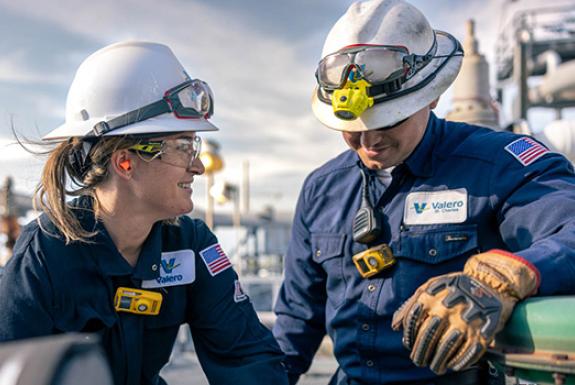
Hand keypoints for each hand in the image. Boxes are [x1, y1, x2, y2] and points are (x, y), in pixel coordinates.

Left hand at [391, 250, 538, 373]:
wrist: (487, 282)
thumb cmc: (452, 286)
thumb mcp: (428, 287)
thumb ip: (410, 305)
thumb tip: (395, 326)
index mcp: (431, 296)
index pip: (414, 321)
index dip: (409, 336)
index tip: (408, 345)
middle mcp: (446, 307)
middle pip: (428, 336)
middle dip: (421, 352)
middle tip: (418, 360)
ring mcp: (465, 319)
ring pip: (446, 346)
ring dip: (438, 361)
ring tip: (435, 367)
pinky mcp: (482, 329)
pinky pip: (468, 351)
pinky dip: (459, 361)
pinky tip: (453, 365)